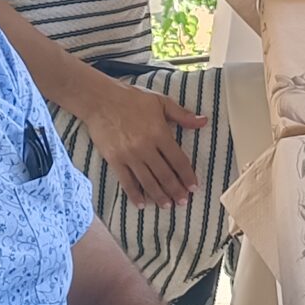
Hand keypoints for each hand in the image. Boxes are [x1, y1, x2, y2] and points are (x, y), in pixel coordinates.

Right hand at [68, 75, 205, 207]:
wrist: (101, 100)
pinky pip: (127, 181)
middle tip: (183, 202)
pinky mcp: (114, 160)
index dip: (187, 175)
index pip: (178, 160)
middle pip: (164, 174)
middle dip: (175, 190)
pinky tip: (142, 204)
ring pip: (148, 181)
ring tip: (167, 206)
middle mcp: (146, 147)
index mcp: (160, 133)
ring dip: (159, 195)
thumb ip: (182, 115)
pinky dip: (135, 194)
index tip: (193, 187)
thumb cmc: (132, 99)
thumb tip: (204, 121)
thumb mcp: (161, 102)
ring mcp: (129, 155)